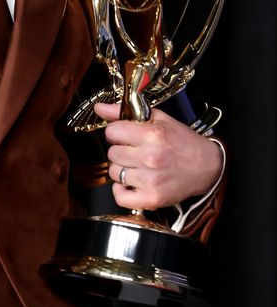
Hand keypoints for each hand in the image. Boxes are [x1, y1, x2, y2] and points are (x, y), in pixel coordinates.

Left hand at [94, 101, 223, 210]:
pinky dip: (122, 191)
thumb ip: (125, 112)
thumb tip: (99, 108)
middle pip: (111, 154)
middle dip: (121, 151)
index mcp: (152, 134)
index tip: (125, 136)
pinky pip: (120, 197)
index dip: (116, 133)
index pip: (112, 132)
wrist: (208, 166)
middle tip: (135, 152)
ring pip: (114, 173)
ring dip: (123, 170)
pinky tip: (133, 183)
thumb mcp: (158, 119)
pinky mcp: (152, 198)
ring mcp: (151, 180)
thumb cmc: (183, 142)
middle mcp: (150, 157)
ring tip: (138, 166)